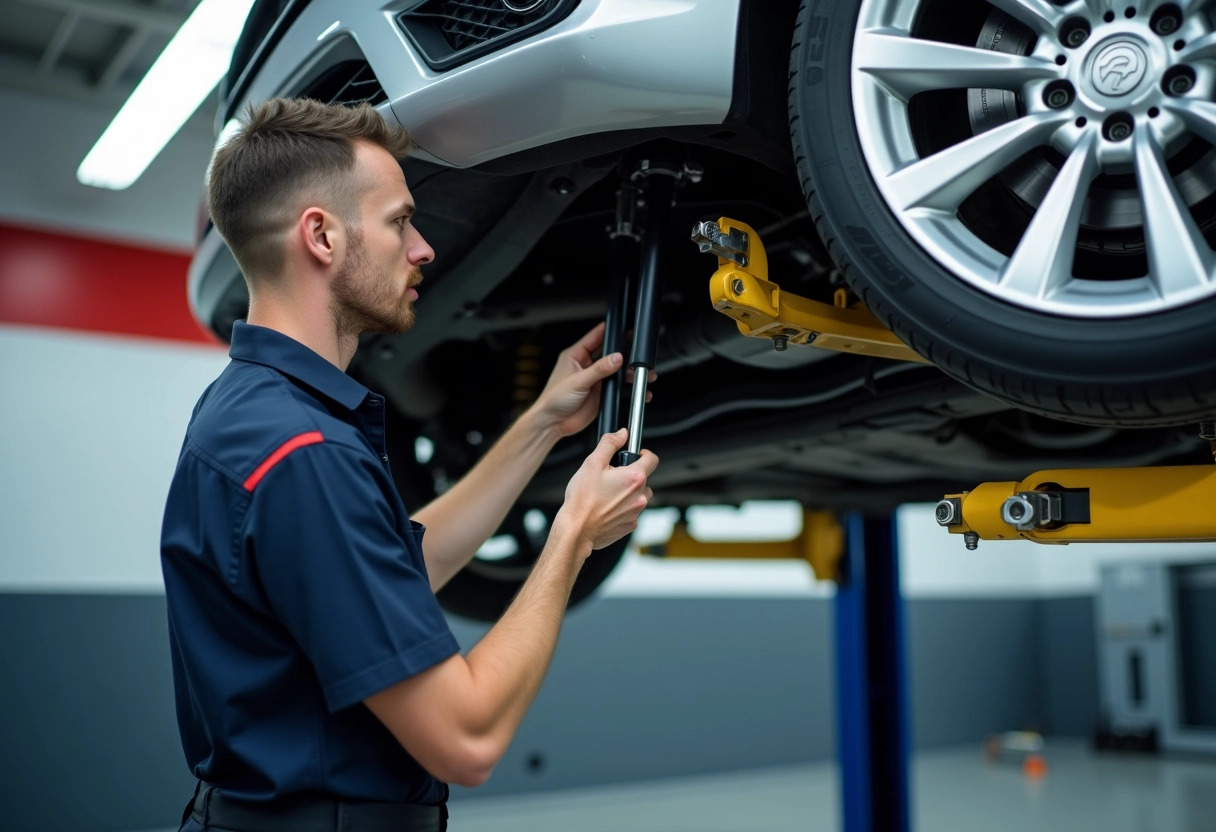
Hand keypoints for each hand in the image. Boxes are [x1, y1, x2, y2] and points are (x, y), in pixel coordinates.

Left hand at [530, 323, 656, 438]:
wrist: (553, 423)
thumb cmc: (553, 399)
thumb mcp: (578, 380)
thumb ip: (599, 369)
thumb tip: (616, 358)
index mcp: (575, 356)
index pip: (594, 337)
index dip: (608, 331)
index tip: (622, 328)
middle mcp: (586, 366)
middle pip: (609, 354)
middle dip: (624, 353)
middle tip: (637, 352)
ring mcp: (594, 380)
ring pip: (616, 371)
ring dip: (629, 372)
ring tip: (641, 373)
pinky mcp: (600, 394)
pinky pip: (617, 388)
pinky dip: (627, 388)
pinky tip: (634, 389)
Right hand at [559, 429, 657, 552]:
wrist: (577, 529)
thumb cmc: (582, 500)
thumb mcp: (592, 463)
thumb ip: (610, 444)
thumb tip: (621, 434)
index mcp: (634, 478)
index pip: (652, 459)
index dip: (643, 454)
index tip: (636, 455)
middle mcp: (640, 496)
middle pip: (644, 479)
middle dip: (631, 476)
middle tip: (612, 478)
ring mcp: (636, 513)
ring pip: (638, 497)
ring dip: (628, 493)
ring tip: (607, 494)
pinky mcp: (630, 526)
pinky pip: (631, 512)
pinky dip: (622, 509)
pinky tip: (606, 508)